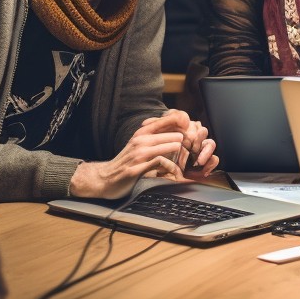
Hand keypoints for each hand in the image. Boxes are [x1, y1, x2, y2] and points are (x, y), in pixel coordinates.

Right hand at [69, 110, 218, 199]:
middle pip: (174, 133)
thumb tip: (177, 133)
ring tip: (187, 162)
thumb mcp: (139, 145)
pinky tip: (174, 173)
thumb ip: (155, 138)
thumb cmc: (126, 162)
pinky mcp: (137, 168)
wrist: (104, 178)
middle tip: (195, 150)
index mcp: (143, 132)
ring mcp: (139, 154)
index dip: (183, 124)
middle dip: (187, 142)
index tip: (192, 131)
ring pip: (169, 146)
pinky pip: (161, 163)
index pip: (168, 120)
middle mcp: (141, 140)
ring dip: (181, 155)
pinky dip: (171, 168)